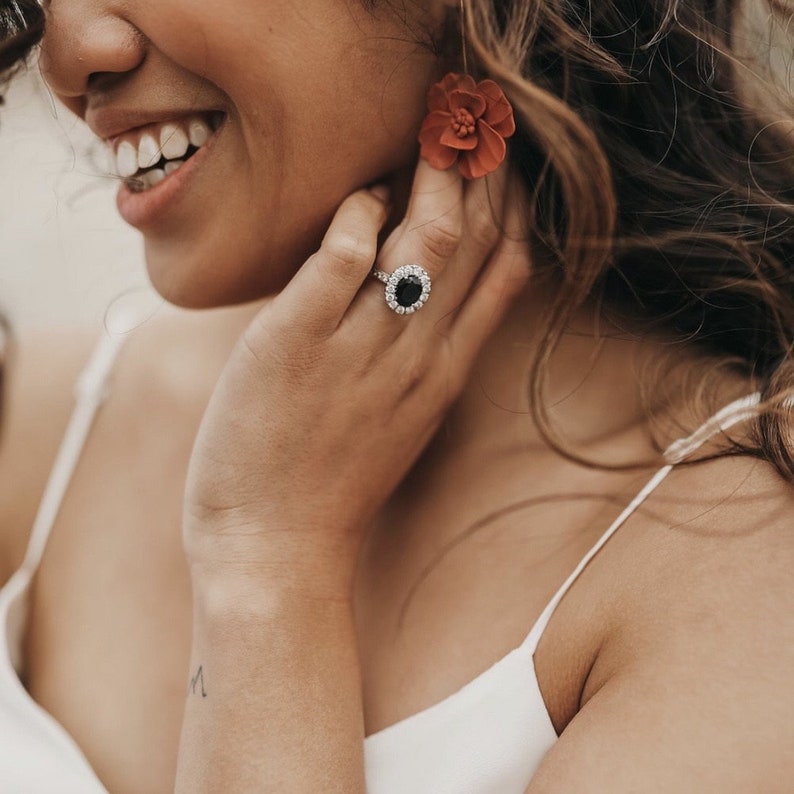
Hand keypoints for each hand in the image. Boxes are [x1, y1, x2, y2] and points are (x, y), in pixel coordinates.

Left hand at [183, 159, 528, 594]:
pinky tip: (358, 199)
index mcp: (441, 374)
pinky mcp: (295, 346)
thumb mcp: (397, 420)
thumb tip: (422, 290)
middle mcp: (414, 358)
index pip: (503, 272)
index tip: (504, 165)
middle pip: (473, 246)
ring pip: (424, 246)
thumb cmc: (328, 485)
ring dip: (433, 183)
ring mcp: (359, 352)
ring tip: (427, 138)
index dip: (511, 208)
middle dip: (483, 175)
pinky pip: (341, 263)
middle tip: (474, 122)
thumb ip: (419, 356)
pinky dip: (356, 218)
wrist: (276, 550)